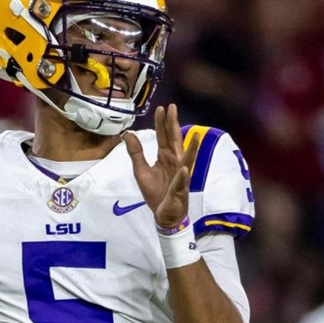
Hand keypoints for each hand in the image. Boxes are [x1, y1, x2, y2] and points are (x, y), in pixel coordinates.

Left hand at [122, 104, 198, 229]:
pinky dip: (183, 175)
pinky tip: (183, 168)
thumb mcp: (141, 170)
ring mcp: (180, 175)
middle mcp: (175, 162)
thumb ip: (136, 152)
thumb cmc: (156, 192)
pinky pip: (181, 182)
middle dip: (174, 125)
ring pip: (187, 159)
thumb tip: (128, 134)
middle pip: (175, 140)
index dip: (161, 123)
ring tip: (195, 136)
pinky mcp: (180, 189)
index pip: (163, 136)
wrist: (163, 214)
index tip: (161, 108)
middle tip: (173, 108)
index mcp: (165, 156)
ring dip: (192, 148)